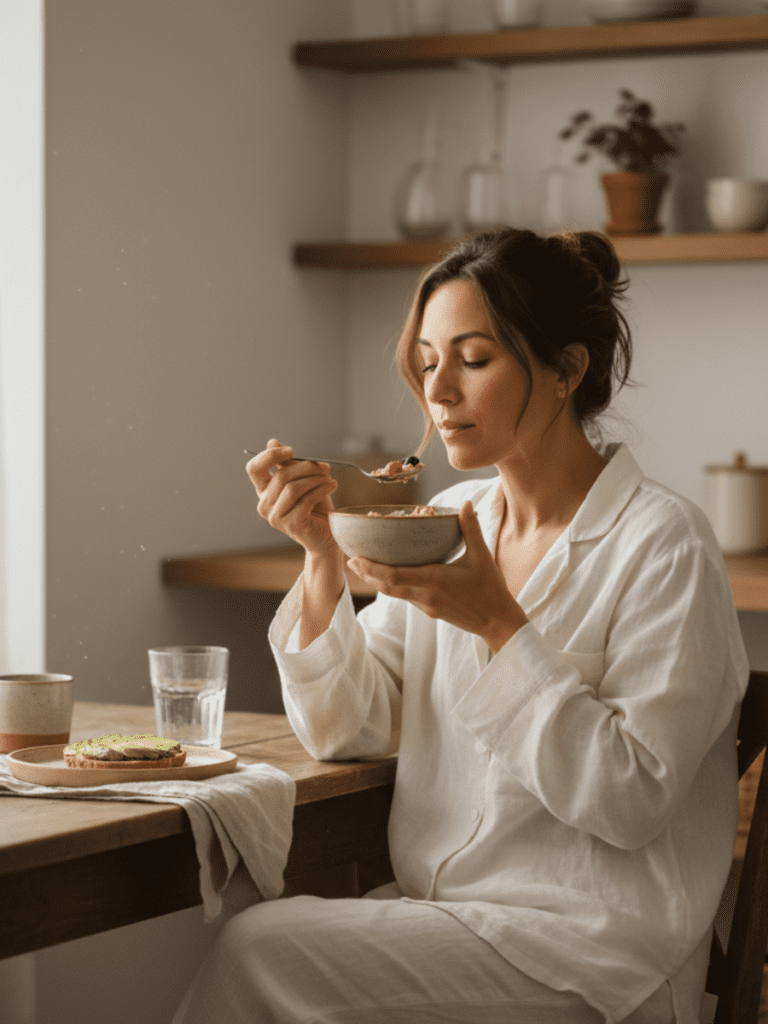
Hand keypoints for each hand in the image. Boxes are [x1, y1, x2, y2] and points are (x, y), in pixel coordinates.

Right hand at [246, 439, 338, 556]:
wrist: (327, 533)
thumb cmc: (315, 506)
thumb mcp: (302, 480)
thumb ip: (288, 464)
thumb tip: (272, 442)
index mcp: (263, 491)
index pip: (254, 468)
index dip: (269, 456)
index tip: (291, 450)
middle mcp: (264, 505)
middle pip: (281, 476)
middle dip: (306, 467)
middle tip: (324, 467)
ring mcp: (275, 517)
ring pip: (292, 488)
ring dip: (315, 479)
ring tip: (329, 477)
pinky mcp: (290, 525)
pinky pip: (305, 500)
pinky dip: (321, 490)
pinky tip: (332, 485)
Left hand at [347, 500, 527, 652]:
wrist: (497, 622)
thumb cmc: (491, 589)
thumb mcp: (482, 556)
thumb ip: (470, 529)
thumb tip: (466, 503)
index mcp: (433, 581)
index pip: (393, 576)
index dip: (371, 568)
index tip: (356, 558)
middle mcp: (424, 596)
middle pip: (386, 586)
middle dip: (367, 574)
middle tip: (352, 561)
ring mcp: (425, 606)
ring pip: (393, 593)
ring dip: (377, 581)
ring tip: (364, 567)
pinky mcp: (429, 611)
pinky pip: (404, 597)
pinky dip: (392, 586)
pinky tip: (390, 576)